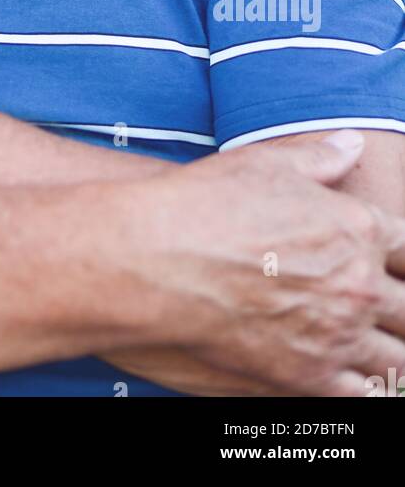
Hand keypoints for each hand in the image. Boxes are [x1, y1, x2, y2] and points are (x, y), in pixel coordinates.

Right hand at [101, 132, 404, 396]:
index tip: (393, 261)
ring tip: (384, 347)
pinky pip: (364, 396)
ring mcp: (338, 335)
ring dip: (395, 351)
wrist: (159, 260)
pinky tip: (362, 380)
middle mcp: (359, 284)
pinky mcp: (310, 378)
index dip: (401, 254)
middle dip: (403, 306)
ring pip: (399, 360)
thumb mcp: (266, 163)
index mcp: (358, 228)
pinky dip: (371, 390)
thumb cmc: (209, 203)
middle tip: (394, 308)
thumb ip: (319, 157)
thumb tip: (353, 143)